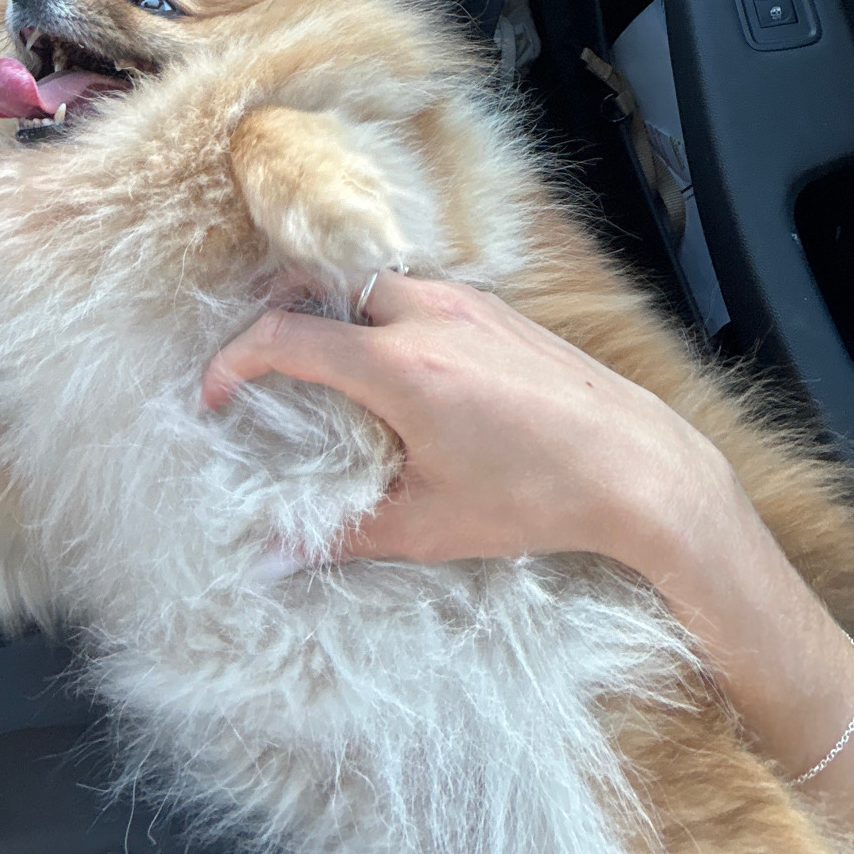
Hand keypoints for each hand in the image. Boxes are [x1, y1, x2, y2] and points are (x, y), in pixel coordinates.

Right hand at [203, 277, 853, 853]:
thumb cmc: (536, 499)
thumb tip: (270, 562)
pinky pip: (421, 299)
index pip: (284, 338)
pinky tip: (403, 382)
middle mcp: (427, 316)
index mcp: (398, 366)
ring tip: (330, 383)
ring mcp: (470, 305)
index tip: (212, 396)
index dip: (232, 363)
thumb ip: (339, 534)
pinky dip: (389, 325)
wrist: (641, 468)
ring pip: (375, 291)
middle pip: (323, 294)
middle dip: (281, 327)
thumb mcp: (428, 526)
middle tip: (261, 378)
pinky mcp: (502, 311)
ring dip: (338, 324)